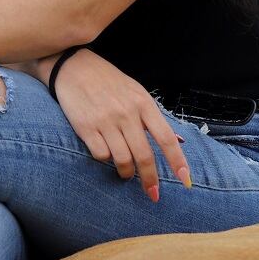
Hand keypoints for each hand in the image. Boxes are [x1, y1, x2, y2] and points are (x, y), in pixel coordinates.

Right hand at [48, 48, 190, 200]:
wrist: (73, 66)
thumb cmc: (108, 81)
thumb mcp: (135, 92)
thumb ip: (152, 116)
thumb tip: (177, 141)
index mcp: (143, 103)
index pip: (166, 138)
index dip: (177, 162)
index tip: (185, 181)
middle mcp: (126, 113)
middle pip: (145, 156)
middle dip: (151, 180)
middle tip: (153, 193)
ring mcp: (106, 120)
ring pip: (123, 160)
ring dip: (127, 173)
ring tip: (126, 173)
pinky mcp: (86, 127)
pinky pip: (101, 155)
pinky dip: (106, 160)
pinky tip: (105, 153)